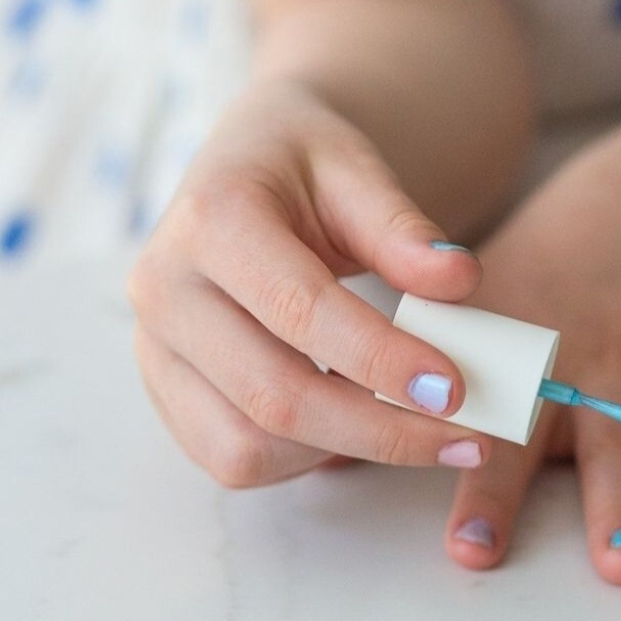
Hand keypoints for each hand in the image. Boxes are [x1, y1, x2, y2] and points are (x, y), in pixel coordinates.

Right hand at [129, 73, 492, 485]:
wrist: (245, 167)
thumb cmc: (303, 163)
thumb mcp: (355, 169)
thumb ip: (402, 228)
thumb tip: (460, 280)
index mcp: (210, 220)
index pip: (301, 309)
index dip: (381, 358)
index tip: (454, 388)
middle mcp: (164, 290)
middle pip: (274, 397)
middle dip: (381, 431)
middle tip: (466, 438)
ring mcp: (154, 348)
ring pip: (246, 448)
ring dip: (345, 450)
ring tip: (417, 427)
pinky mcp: (166, 389)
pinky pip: (231, 457)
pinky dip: (305, 457)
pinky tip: (360, 423)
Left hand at [442, 139, 620, 585]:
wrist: (616, 212)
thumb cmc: (523, 279)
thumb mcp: (461, 309)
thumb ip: (410, 372)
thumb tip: (327, 442)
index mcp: (532, 360)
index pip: (503, 433)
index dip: (488, 489)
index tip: (472, 550)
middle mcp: (604, 367)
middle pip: (609, 442)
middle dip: (613, 501)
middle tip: (617, 563)